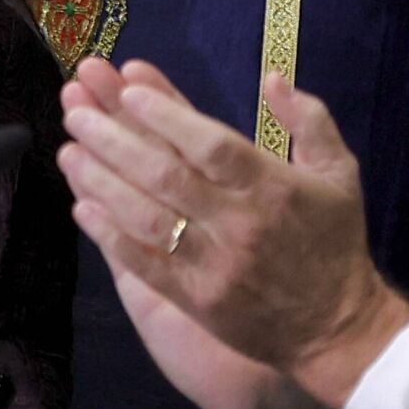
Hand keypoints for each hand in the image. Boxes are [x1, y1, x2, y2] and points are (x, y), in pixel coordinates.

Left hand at [62, 61, 336, 408]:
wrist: (337, 329)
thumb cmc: (336, 242)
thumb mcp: (340, 172)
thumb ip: (309, 119)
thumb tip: (270, 78)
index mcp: (272, 187)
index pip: (211, 144)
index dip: (167, 114)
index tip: (129, 87)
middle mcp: (239, 224)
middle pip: (165, 175)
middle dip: (115, 138)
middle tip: (77, 109)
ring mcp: (213, 265)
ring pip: (146, 217)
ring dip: (101, 182)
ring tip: (68, 151)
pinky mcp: (196, 301)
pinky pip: (145, 265)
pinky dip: (110, 236)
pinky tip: (80, 208)